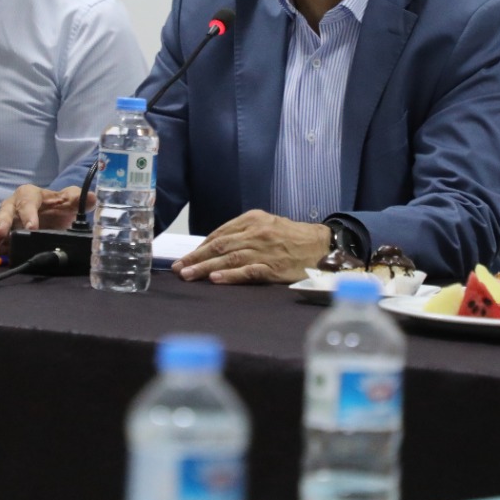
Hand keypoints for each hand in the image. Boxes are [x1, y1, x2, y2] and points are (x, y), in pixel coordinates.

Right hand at [0, 185, 90, 257]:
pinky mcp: (4, 237)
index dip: (28, 213)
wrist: (55, 217)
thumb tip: (92, 198)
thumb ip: (79, 200)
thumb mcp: (70, 201)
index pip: (27, 201)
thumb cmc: (59, 206)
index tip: (32, 227)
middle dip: (2, 224)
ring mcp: (7, 222)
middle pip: (5, 212)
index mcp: (30, 195)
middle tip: (0, 235)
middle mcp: (14, 206)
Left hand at [171, 211, 331, 283]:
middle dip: (196, 258)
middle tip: (178, 269)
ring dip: (206, 268)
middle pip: (220, 246)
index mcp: (253, 220)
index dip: (199, 247)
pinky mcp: (274, 267)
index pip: (219, 234)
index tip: (183, 259)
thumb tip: (213, 246)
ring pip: (229, 258)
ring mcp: (265, 250)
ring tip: (188, 276)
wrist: (321, 245)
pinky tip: (216, 279)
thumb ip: (242, 233)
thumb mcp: (266, 225)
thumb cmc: (290, 236)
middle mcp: (257, 233)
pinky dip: (231, 275)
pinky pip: (249, 271)